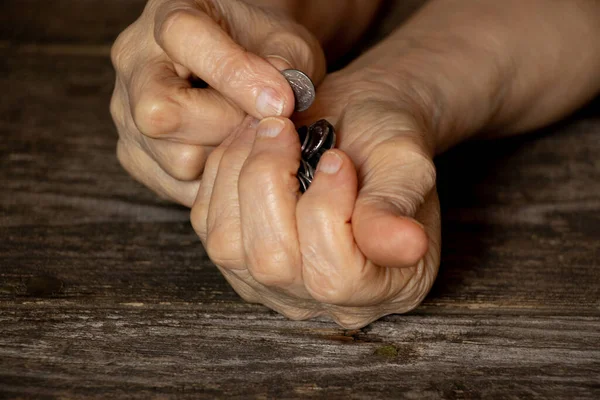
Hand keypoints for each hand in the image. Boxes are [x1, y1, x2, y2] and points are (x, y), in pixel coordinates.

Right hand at [110, 0, 324, 205]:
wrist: (246, 59)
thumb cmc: (262, 47)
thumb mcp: (284, 41)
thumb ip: (285, 65)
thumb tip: (275, 106)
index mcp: (169, 15)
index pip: (183, 39)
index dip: (236, 76)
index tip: (280, 101)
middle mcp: (135, 64)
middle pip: (161, 114)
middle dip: (228, 127)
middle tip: (260, 121)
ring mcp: (126, 113)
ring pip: (174, 158)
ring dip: (224, 157)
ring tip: (245, 135)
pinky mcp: (134, 154)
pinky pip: (175, 185)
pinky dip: (213, 179)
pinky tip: (229, 153)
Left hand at [191, 66, 440, 327]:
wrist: (357, 123)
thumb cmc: (385, 141)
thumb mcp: (404, 164)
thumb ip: (397, 206)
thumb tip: (406, 245)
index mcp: (383, 285)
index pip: (334, 279)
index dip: (325, 213)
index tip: (336, 159)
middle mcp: (322, 298)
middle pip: (272, 264)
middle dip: (268, 184)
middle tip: (284, 129)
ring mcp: (272, 282)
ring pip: (228, 247)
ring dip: (239, 174)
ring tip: (267, 130)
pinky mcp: (236, 257)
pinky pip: (207, 223)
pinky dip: (220, 174)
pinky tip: (248, 143)